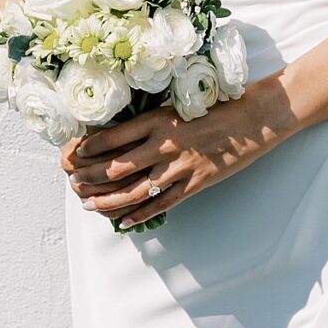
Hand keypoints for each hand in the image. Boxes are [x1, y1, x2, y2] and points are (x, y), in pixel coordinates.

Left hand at [62, 78, 292, 228]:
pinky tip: (124, 221)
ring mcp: (180, 167)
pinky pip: (162, 204)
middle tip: (73, 183)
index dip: (89, 148)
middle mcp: (164, 144)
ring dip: (108, 200)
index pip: (113, 137)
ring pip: (135, 190)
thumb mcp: (179, 105)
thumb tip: (124, 134)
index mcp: (158, 120)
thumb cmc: (217, 106)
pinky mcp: (195, 184)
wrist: (254, 119)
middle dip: (90, 177)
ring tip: (88, 205)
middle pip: (117, 167)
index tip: (74, 154)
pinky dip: (140, 214)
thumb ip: (154, 121)